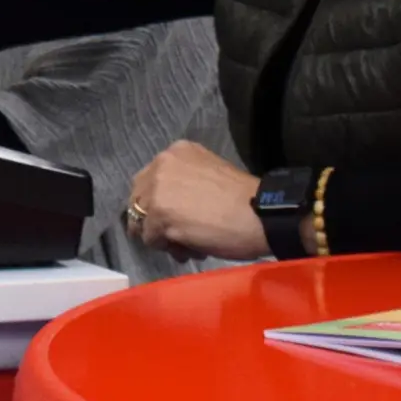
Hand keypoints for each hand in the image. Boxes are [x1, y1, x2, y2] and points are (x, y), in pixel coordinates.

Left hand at [125, 142, 269, 260]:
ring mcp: (158, 188)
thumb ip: (184, 183)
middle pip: (139, 199)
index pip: (149, 180)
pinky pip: (151, 239)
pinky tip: (194, 249)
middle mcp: (162, 164)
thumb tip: (168, 208)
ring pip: (143, 221)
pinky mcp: (159, 214)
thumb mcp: (208, 174)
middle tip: (178, 235)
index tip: (177, 217)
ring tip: (190, 245)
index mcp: (177, 151)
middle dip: (155, 220)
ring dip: (164, 237)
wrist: (261, 214)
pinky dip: (170, 249)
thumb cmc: (244, 198)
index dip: (159, 203)